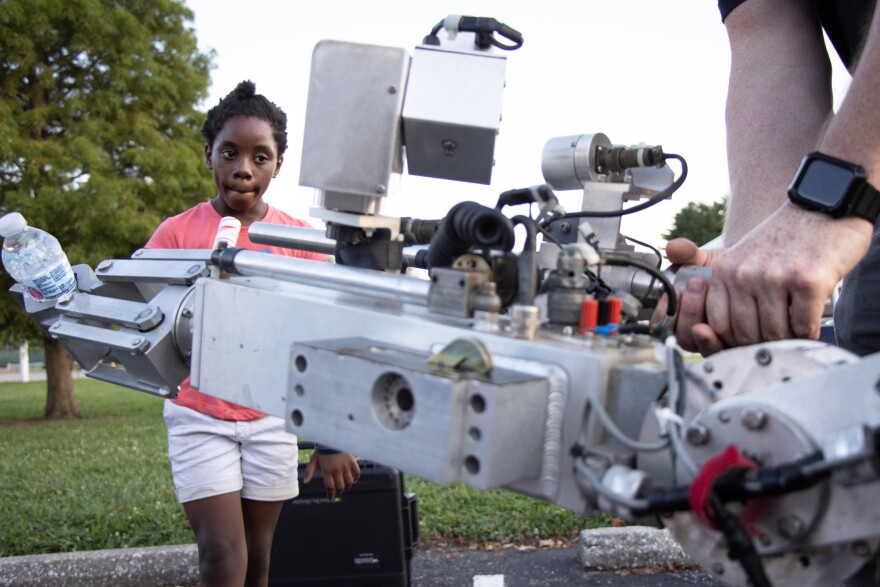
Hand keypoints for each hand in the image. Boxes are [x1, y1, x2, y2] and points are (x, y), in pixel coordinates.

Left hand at [303, 450, 360, 499]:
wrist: (332, 437)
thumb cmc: (322, 450)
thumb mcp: (314, 460)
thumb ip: (309, 471)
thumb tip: (305, 482)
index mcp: (327, 470)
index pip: (330, 487)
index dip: (331, 494)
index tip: (330, 497)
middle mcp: (337, 469)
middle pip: (340, 486)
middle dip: (339, 492)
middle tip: (338, 493)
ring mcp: (345, 465)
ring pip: (349, 482)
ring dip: (347, 487)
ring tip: (345, 487)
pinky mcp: (352, 461)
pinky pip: (356, 473)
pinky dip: (356, 478)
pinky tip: (353, 480)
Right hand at [652, 238, 725, 354]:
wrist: (753, 275)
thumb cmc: (724, 269)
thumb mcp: (704, 259)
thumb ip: (686, 253)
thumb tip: (672, 247)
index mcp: (676, 313)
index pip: (661, 323)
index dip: (665, 310)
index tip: (676, 289)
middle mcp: (690, 331)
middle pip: (680, 335)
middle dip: (686, 310)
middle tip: (696, 283)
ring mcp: (710, 341)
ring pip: (698, 344)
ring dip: (701, 319)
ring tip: (711, 291)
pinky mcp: (730, 348)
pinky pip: (721, 351)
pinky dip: (720, 338)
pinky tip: (728, 318)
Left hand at [705, 203, 870, 347]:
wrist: (822, 205)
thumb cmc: (786, 239)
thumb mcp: (744, 257)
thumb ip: (730, 292)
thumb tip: (718, 337)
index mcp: (724, 270)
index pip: (718, 325)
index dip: (734, 341)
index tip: (749, 340)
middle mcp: (744, 274)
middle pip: (745, 334)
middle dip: (762, 343)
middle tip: (777, 339)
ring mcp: (775, 277)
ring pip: (775, 334)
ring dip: (787, 339)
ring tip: (794, 330)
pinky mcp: (807, 281)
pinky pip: (803, 326)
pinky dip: (808, 333)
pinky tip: (811, 323)